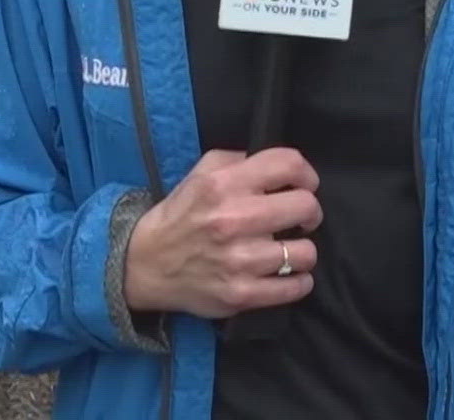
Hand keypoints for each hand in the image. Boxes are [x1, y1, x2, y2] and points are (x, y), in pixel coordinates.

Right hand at [123, 147, 321, 319]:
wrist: (144, 264)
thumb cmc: (181, 215)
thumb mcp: (201, 173)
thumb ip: (238, 160)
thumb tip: (277, 165)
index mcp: (224, 184)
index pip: (289, 164)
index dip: (306, 174)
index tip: (304, 185)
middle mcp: (234, 219)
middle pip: (306, 207)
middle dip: (309, 212)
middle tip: (298, 219)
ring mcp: (239, 260)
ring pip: (306, 252)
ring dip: (301, 251)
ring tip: (287, 251)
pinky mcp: (241, 294)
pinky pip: (295, 288)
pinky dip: (298, 282)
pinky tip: (286, 275)